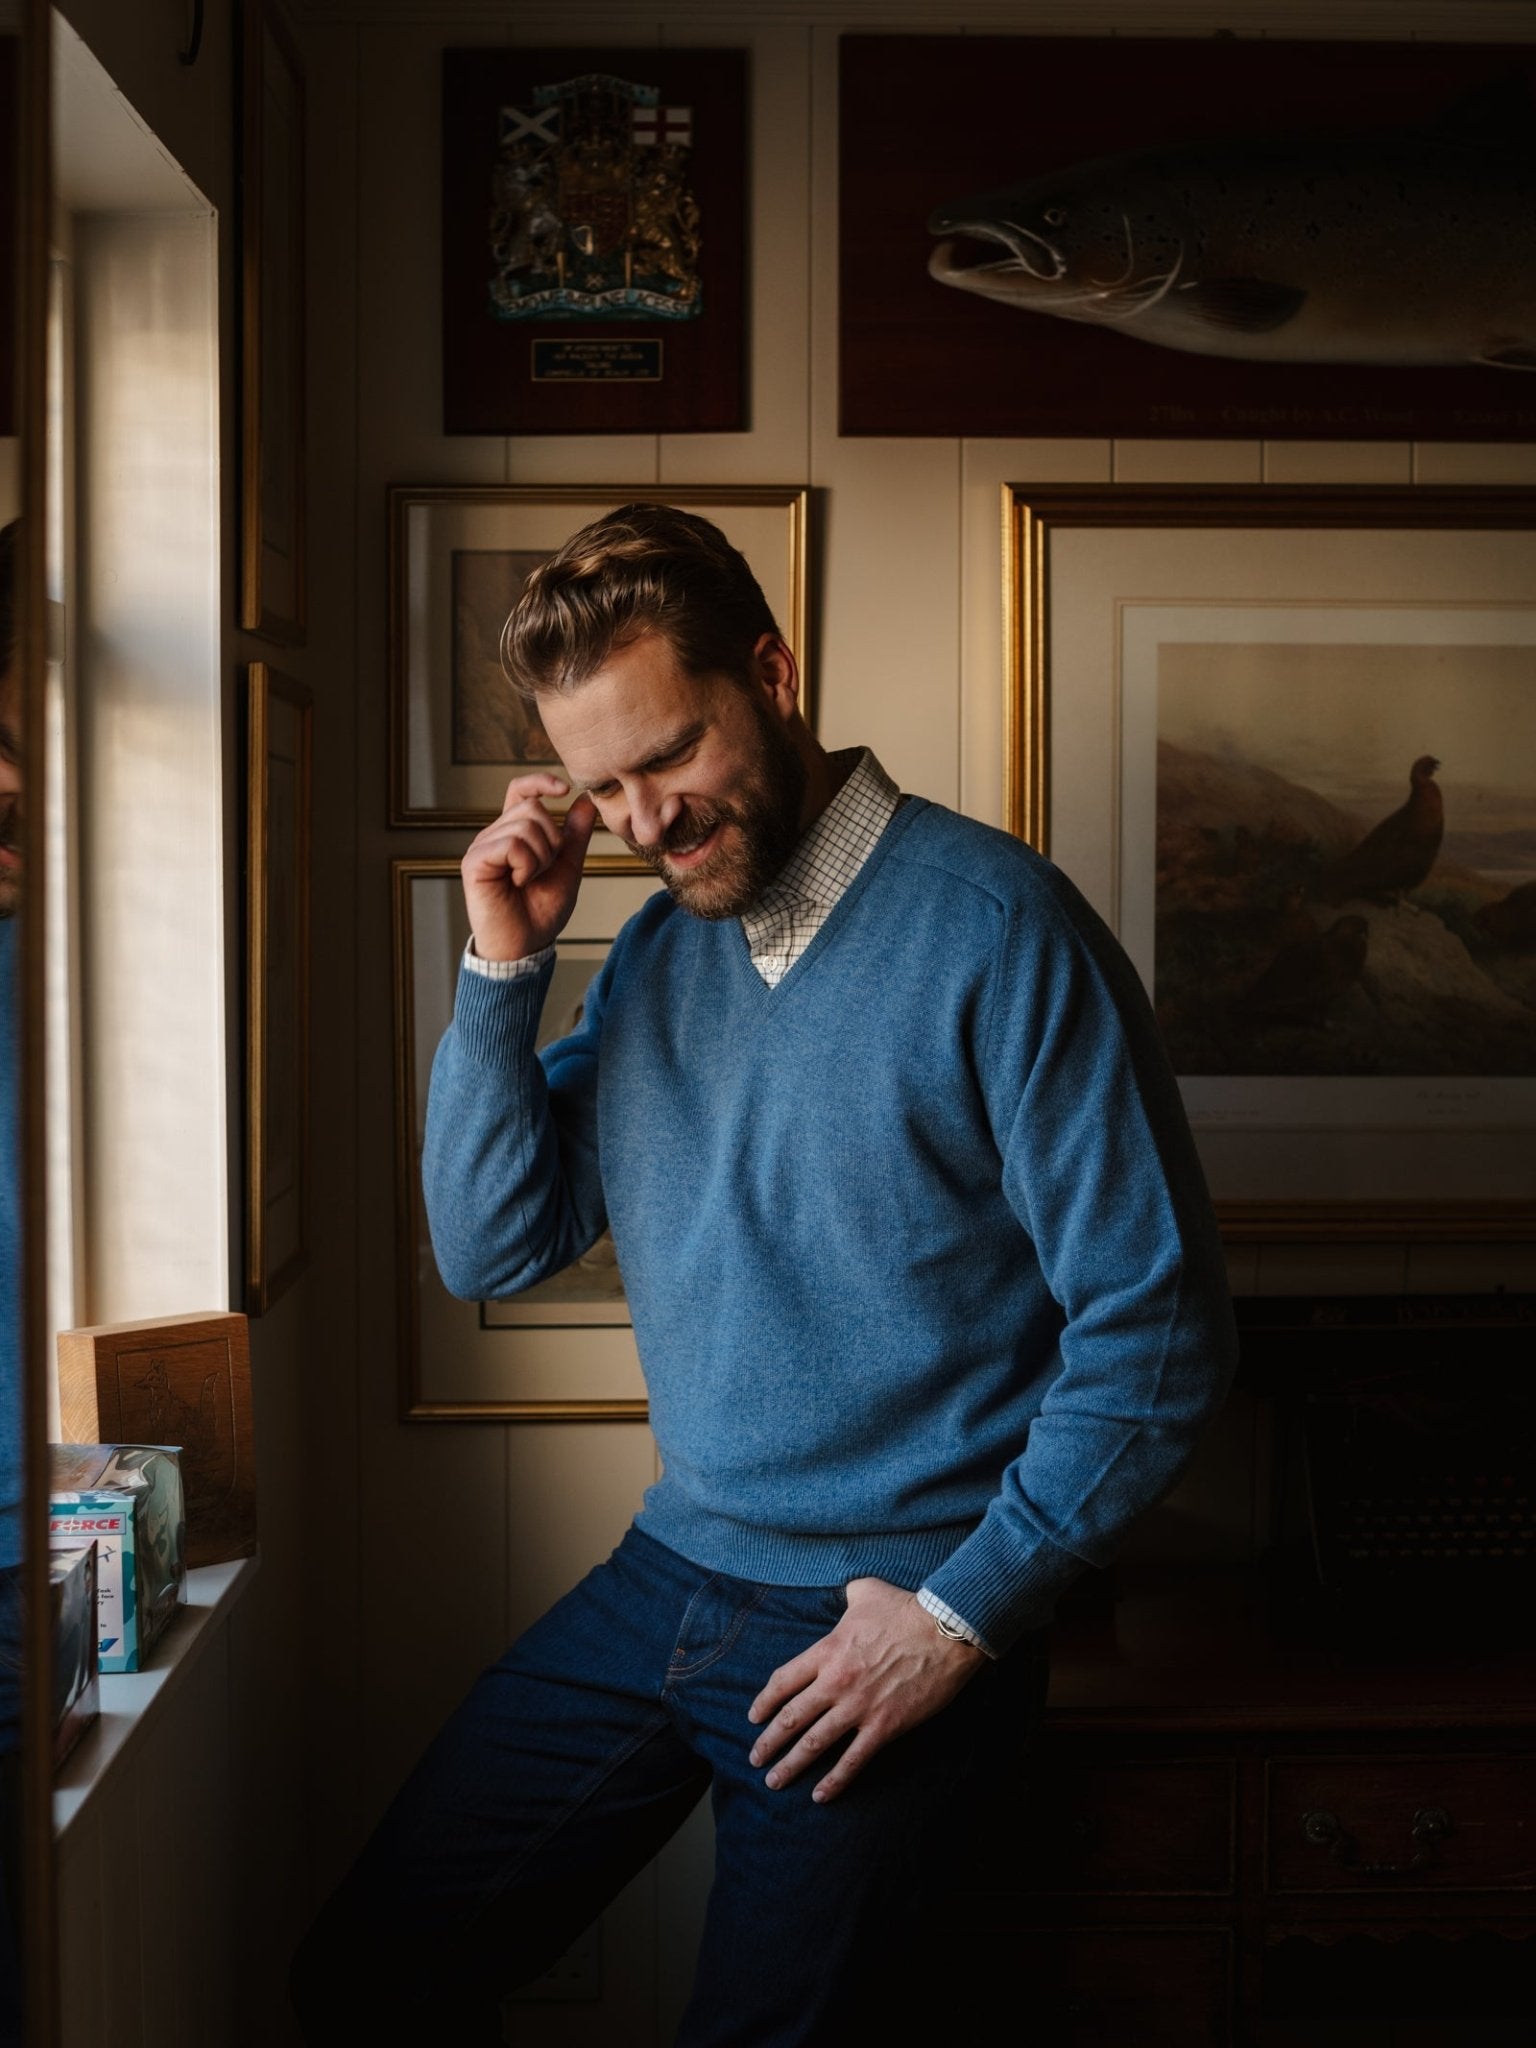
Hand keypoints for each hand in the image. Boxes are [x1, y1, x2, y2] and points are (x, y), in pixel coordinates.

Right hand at [461, 774, 597, 963]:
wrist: (525, 945)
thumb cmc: (541, 910)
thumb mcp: (567, 866)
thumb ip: (575, 834)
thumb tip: (586, 799)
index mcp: (513, 833)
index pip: (520, 790)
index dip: (540, 781)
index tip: (564, 789)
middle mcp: (494, 835)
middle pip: (532, 808)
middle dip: (552, 841)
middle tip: (542, 870)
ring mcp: (482, 847)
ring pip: (524, 826)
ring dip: (540, 857)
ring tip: (529, 880)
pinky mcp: (474, 861)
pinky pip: (512, 844)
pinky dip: (526, 865)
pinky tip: (518, 883)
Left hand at [746, 1578, 983, 1804]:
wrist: (944, 1632)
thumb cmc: (905, 1609)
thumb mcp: (866, 1591)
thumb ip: (847, 1595)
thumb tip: (845, 1593)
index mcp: (827, 1651)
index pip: (783, 1682)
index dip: (765, 1702)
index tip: (754, 1717)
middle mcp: (835, 1682)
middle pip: (791, 1717)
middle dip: (769, 1742)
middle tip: (755, 1758)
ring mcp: (858, 1707)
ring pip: (814, 1743)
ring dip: (791, 1765)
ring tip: (774, 1780)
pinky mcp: (884, 1726)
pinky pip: (853, 1760)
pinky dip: (835, 1780)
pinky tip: (820, 1795)